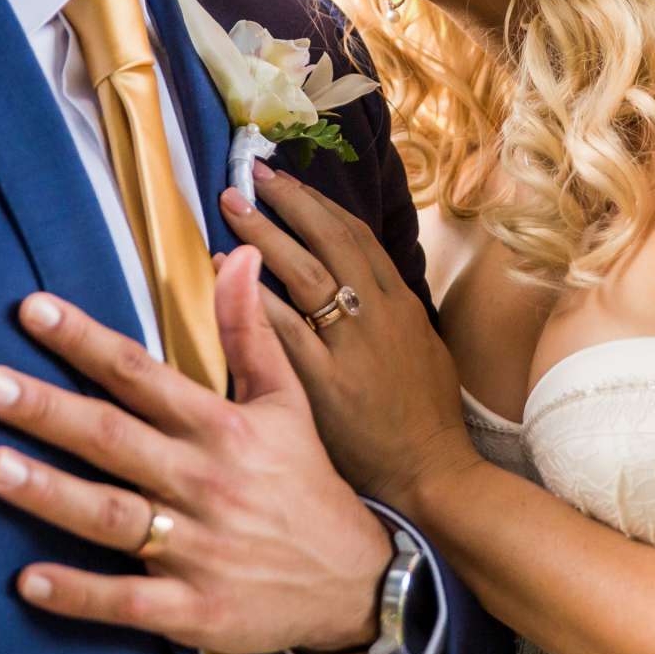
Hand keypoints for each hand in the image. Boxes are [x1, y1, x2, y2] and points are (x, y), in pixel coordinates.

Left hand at [0, 247, 391, 653]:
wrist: (357, 581)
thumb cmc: (306, 483)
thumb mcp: (286, 402)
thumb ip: (249, 331)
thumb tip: (236, 254)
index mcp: (223, 428)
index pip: (141, 374)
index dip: (85, 341)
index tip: (31, 309)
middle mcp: (206, 482)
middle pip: (115, 438)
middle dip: (49, 410)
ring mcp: (199, 549)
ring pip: (114, 517)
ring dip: (51, 493)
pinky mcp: (195, 610)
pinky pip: (128, 601)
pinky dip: (79, 593)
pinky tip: (29, 580)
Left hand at [217, 161, 479, 506]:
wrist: (430, 475)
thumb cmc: (423, 421)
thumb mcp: (420, 352)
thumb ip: (388, 316)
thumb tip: (356, 285)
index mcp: (400, 306)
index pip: (357, 237)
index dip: (317, 204)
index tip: (285, 181)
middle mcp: (379, 316)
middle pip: (332, 240)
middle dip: (289, 202)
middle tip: (249, 178)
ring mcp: (353, 348)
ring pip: (308, 273)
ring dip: (267, 235)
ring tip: (231, 209)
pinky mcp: (325, 384)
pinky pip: (284, 328)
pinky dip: (253, 296)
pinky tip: (224, 274)